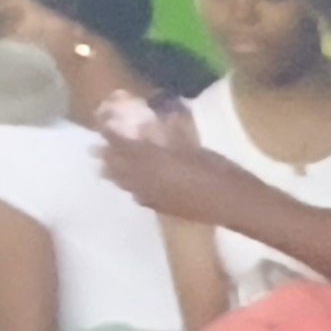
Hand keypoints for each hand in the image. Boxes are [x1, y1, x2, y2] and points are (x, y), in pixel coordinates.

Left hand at [91, 100, 223, 215]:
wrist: (235, 205)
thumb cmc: (219, 171)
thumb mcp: (193, 147)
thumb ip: (169, 136)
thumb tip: (155, 122)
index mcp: (152, 159)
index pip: (121, 142)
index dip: (110, 131)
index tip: (102, 121)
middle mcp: (145, 178)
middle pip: (117, 165)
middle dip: (106, 156)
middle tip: (94, 150)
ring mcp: (153, 196)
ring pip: (125, 184)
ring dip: (114, 175)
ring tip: (104, 170)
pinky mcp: (164, 209)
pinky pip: (139, 198)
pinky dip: (132, 190)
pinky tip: (133, 190)